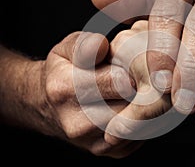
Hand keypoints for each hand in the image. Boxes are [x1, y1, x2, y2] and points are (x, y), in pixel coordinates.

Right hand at [38, 31, 140, 157]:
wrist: (48, 105)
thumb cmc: (63, 72)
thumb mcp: (67, 49)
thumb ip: (85, 45)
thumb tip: (102, 45)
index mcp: (64, 90)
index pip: (117, 81)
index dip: (134, 69)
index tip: (139, 63)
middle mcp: (76, 122)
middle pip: (131, 105)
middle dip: (143, 90)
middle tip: (144, 77)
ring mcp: (91, 142)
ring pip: (137, 122)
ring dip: (144, 106)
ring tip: (138, 91)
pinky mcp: (106, 151)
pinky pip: (137, 135)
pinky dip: (141, 120)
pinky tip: (133, 106)